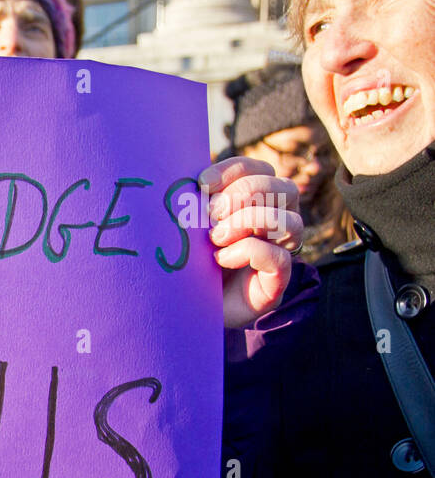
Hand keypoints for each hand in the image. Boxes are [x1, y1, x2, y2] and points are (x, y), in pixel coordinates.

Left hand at [200, 157, 303, 328]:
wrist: (186, 307)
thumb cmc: (188, 261)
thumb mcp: (190, 225)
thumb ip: (196, 202)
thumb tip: (189, 178)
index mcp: (256, 203)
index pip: (260, 170)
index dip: (234, 171)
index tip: (201, 183)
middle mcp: (275, 224)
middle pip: (285, 189)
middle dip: (245, 194)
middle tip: (211, 214)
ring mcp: (279, 252)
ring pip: (292, 222)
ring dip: (249, 222)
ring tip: (215, 238)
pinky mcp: (275, 282)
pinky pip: (278, 258)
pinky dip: (248, 252)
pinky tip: (221, 259)